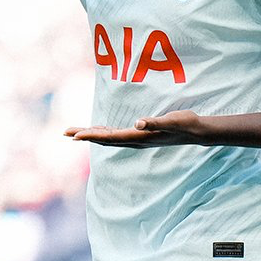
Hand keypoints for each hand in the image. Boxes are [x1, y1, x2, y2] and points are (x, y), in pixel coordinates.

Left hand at [64, 111, 207, 146]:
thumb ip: (155, 122)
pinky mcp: (141, 135)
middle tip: (64, 132)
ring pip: (108, 138)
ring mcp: (137, 139)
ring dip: (91, 135)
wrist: (196, 132)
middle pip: (104, 139)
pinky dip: (103, 132)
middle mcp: (135, 140)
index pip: (109, 137)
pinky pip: (116, 135)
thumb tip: (139, 123)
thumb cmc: (184, 123)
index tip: (75, 135)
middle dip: (84, 136)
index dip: (91, 135)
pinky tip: (98, 129)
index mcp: (139, 136)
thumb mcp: (171, 120)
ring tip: (75, 133)